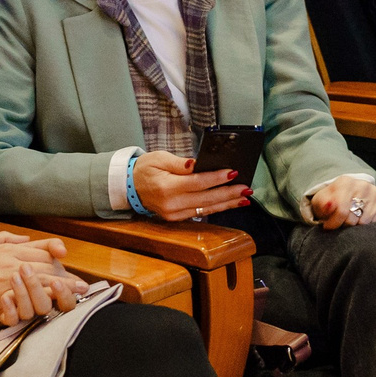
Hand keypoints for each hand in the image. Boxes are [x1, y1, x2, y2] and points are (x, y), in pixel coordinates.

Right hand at [0, 231, 86, 326]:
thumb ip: (6, 239)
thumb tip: (25, 239)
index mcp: (7, 250)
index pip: (37, 248)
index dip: (54, 250)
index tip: (65, 254)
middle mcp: (11, 262)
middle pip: (45, 266)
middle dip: (65, 274)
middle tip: (82, 283)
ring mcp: (8, 279)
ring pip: (41, 281)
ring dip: (61, 287)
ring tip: (76, 292)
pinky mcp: (2, 297)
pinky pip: (27, 299)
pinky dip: (42, 300)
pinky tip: (54, 303)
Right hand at [131, 150, 248, 220]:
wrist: (129, 186)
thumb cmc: (145, 168)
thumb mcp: (159, 158)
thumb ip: (179, 162)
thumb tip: (196, 164)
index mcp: (167, 187)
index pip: (197, 182)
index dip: (217, 177)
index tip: (233, 172)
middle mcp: (171, 204)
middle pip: (206, 198)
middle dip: (229, 193)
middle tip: (247, 188)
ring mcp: (174, 214)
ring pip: (206, 208)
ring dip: (227, 203)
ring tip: (244, 198)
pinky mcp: (176, 218)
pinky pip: (200, 212)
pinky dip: (216, 208)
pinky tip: (229, 203)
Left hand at [307, 174, 375, 230]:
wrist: (348, 193)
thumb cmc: (332, 201)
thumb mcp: (321, 201)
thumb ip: (322, 204)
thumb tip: (329, 205)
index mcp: (345, 182)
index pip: (341, 211)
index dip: (333, 223)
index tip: (328, 226)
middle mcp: (363, 185)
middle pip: (352, 219)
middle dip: (343, 225)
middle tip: (340, 222)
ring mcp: (375, 192)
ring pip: (363, 222)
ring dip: (355, 226)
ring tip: (350, 219)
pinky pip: (375, 222)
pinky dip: (366, 225)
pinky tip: (360, 218)